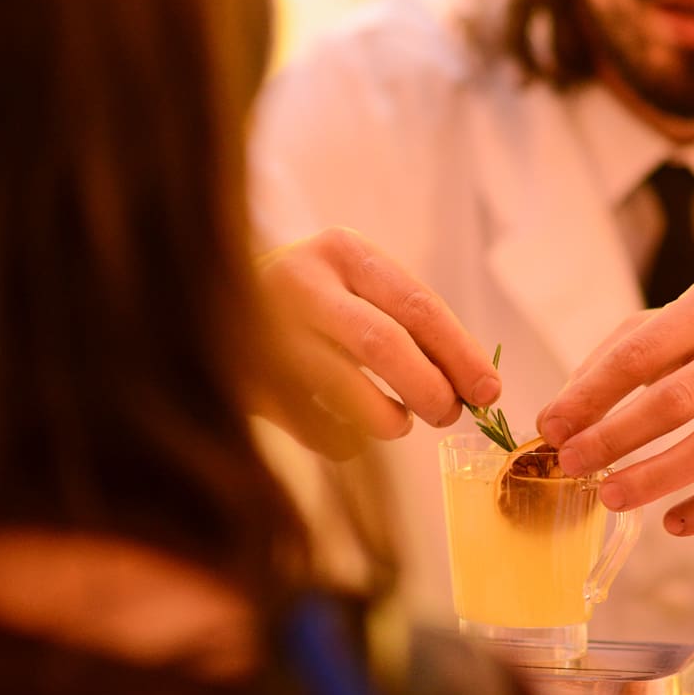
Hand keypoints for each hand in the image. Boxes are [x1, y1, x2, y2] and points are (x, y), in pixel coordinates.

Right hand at [249, 227, 500, 457]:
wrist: (203, 302)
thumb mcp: (359, 289)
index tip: (490, 393)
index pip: (418, 306)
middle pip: (383, 344)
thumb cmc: (312, 304)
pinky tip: (350, 433)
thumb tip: (479, 389)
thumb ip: (413, 327)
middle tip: (448, 415)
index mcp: (342, 252)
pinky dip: (346, 442)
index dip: (461, 355)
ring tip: (400, 422)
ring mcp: (262, 331)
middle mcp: (298, 283)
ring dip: (389, 419)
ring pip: (345, 391)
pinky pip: (313, 427)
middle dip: (430, 390)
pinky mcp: (243, 381)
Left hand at [535, 278, 693, 535]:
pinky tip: (672, 524)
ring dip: (655, 477)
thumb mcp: (671, 334)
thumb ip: (611, 363)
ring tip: (610, 497)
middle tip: (572, 465)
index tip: (551, 428)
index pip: (640, 353)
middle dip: (615, 438)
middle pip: (676, 400)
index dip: (590, 395)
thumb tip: (555, 417)